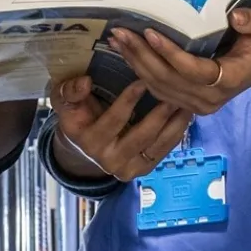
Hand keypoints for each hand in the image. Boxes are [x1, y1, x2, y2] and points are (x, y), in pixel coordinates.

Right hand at [51, 77, 192, 183]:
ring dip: (174, 124)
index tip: (144, 80)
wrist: (82, 144)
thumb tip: (84, 82)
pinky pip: (162, 153)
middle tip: (175, 93)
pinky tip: (185, 117)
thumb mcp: (64, 100)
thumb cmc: (76, 114)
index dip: (128, 100)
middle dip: (160, 114)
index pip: (113, 120)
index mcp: (87, 141)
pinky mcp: (141, 171)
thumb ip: (69, 91)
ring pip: (156, 146)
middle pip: (140, 136)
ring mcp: (126, 169)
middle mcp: (107, 160)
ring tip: (186, 103)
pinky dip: (176, 134)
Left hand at [107, 8, 250, 117]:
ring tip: (117, 40)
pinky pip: (159, 90)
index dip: (170, 53)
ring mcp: (198, 105)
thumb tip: (236, 17)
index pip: (193, 70)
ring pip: (159, 87)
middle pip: (169, 80)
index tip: (149, 32)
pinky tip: (125, 53)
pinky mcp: (187, 103)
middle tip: (121, 32)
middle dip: (142, 55)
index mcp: (229, 80)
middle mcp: (210, 99)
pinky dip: (140, 71)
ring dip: (135, 63)